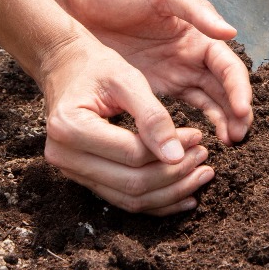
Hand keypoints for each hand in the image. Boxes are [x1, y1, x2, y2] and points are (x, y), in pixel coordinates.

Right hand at [38, 33, 215, 215]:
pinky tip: (184, 196)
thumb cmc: (96, 68)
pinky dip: (156, 201)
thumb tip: (177, 156)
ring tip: (201, 175)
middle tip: (204, 157)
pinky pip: (123, 199)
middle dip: (175, 175)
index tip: (199, 137)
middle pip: (131, 183)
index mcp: (70, 127)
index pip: (132, 153)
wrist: (66, 68)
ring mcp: (71, 171)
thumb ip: (152, 116)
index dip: (171, 150)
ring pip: (129, 198)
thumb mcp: (126, 79)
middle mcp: (64, 155)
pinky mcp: (84, 178)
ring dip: (170, 192)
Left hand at [60, 0, 253, 144]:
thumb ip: (196, 10)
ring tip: (228, 144)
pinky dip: (194, 126)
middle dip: (236, 113)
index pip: (228, 67)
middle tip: (238, 137)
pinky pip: (181, 110)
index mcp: (199, 36)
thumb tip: (231, 32)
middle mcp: (192, 58)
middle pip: (225, 90)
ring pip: (209, 103)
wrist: (80, 0)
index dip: (239, 89)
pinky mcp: (154, 88)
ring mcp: (175, 74)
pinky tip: (198, 142)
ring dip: (221, 122)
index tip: (242, 111)